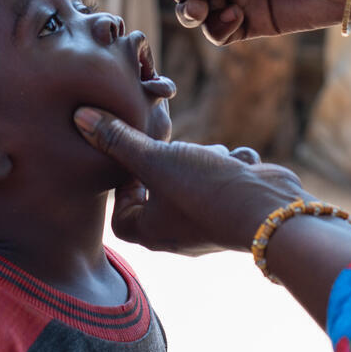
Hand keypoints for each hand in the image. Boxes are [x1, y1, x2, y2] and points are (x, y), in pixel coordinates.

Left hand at [75, 107, 308, 255]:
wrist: (270, 211)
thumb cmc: (205, 190)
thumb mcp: (156, 159)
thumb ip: (119, 139)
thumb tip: (80, 118)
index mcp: (150, 232)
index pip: (122, 215)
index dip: (122, 186)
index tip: (130, 157)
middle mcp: (177, 233)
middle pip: (158, 193)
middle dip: (166, 163)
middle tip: (171, 146)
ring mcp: (208, 221)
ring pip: (194, 182)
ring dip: (201, 159)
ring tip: (208, 155)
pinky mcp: (234, 208)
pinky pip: (224, 181)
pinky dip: (230, 166)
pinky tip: (237, 164)